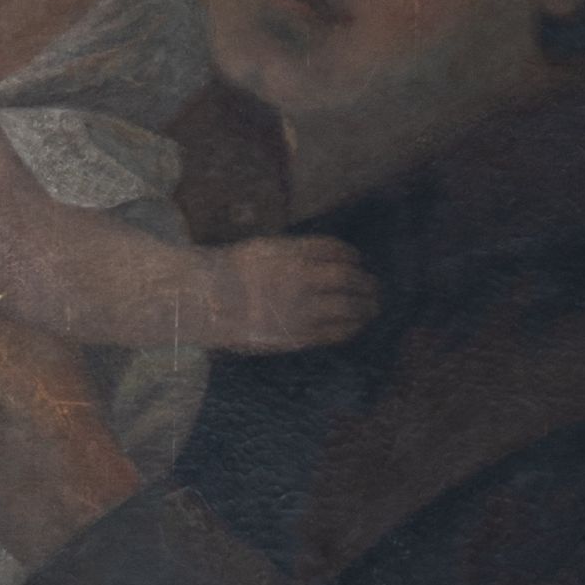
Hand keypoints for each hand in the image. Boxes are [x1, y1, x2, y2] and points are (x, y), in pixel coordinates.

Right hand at [198, 232, 380, 352]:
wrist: (208, 303)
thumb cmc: (230, 273)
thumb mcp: (264, 249)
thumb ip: (295, 252)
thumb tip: (325, 260)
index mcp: (294, 253)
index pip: (336, 250)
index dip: (351, 255)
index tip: (357, 260)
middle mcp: (304, 279)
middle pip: (350, 279)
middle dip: (367, 283)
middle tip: (375, 286)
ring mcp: (303, 308)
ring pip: (349, 306)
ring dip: (366, 306)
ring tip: (373, 307)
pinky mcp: (299, 335)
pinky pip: (336, 331)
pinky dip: (351, 327)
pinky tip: (356, 325)